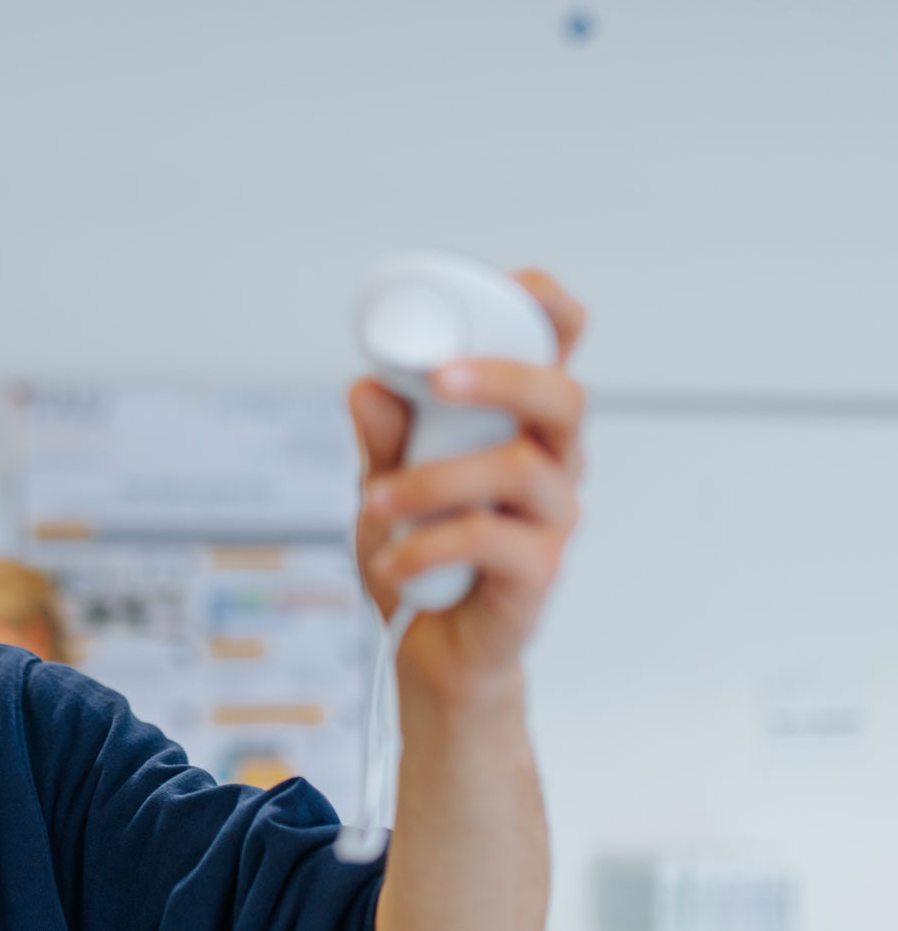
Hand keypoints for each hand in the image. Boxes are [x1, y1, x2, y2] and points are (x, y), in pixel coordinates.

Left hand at [348, 269, 587, 710]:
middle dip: (503, 376)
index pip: (558, 351)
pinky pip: (490, 540)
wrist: (429, 647)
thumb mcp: (384, 484)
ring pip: (519, 469)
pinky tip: (389, 558)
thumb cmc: (420, 551)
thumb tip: (367, 386)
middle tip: (438, 379)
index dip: (548, 308)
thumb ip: (382, 437)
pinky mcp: (539, 572)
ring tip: (373, 503)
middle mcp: (551, 463)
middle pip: (564, 396)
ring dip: (432, 480)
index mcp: (520, 425)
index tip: (508, 283)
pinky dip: (425, 545)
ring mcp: (551, 518)